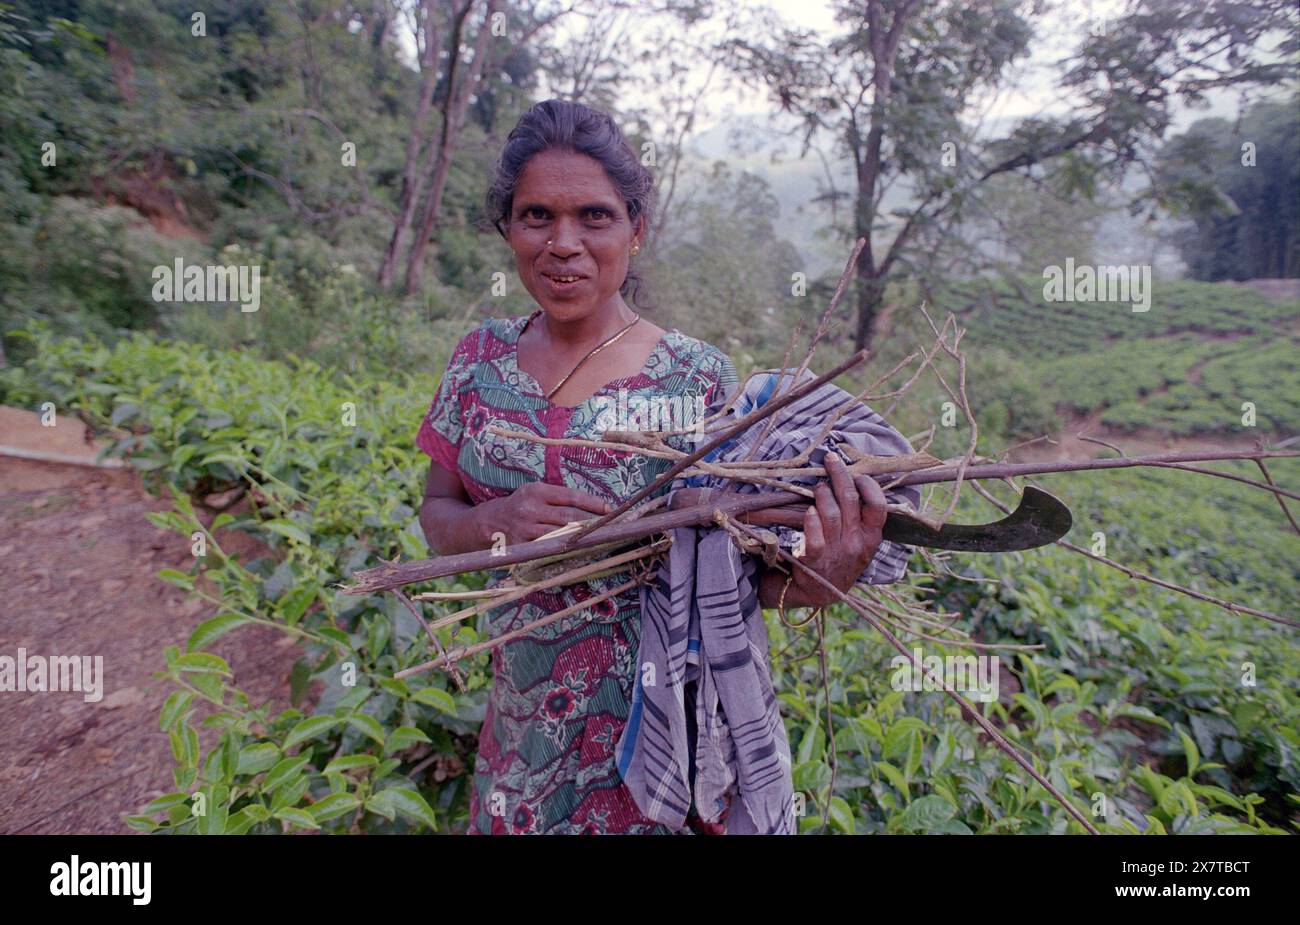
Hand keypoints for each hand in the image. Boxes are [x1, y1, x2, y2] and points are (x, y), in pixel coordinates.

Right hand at [474, 481, 611, 544]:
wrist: (485, 523)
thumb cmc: (519, 506)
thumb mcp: (534, 493)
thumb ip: (557, 498)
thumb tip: (593, 507)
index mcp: (535, 491)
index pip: (570, 497)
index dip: (593, 503)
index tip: (611, 509)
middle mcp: (529, 509)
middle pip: (570, 518)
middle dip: (594, 523)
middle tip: (615, 526)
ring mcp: (525, 531)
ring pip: (562, 536)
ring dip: (584, 539)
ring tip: (603, 540)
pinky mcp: (522, 548)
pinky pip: (549, 550)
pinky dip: (566, 551)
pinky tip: (581, 553)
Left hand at [787, 453, 886, 606]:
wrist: (819, 593)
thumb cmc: (839, 560)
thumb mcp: (860, 543)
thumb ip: (861, 519)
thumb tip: (856, 481)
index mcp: (871, 538)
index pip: (878, 506)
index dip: (868, 485)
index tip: (857, 473)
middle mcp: (856, 544)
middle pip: (850, 500)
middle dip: (840, 474)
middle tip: (830, 459)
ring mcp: (836, 552)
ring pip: (831, 513)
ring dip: (822, 493)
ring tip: (818, 487)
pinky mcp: (814, 561)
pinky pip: (814, 536)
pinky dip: (810, 520)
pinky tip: (808, 511)